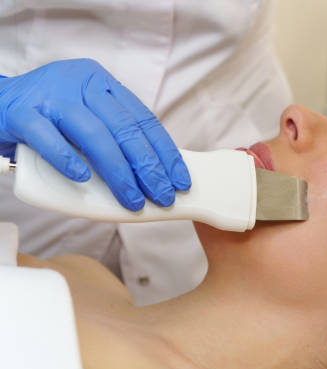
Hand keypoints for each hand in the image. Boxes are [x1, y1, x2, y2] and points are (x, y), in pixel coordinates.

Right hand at [0, 58, 190, 209]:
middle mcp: (80, 84)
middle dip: (148, 167)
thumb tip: (154, 172)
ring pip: (94, 135)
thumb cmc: (49, 118)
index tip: (179, 179)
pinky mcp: (21, 112)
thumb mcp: (87, 117)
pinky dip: (67, 159)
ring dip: (118, 172)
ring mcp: (50, 96)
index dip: (165, 152)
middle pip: (124, 129)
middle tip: (162, 196)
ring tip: (132, 199)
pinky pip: (48, 138)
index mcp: (102, 84)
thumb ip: (114, 135)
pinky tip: (83, 180)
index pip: (143, 119)